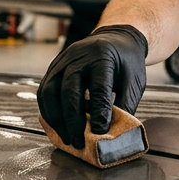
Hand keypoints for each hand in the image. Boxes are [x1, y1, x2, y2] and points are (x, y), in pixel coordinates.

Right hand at [37, 25, 148, 148]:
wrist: (115, 38)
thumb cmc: (126, 62)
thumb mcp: (134, 81)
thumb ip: (125, 105)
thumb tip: (114, 134)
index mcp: (103, 56)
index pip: (99, 87)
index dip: (99, 111)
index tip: (101, 132)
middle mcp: (78, 56)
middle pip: (69, 89)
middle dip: (72, 120)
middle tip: (78, 142)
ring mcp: (62, 60)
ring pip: (50, 91)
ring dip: (56, 118)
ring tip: (66, 139)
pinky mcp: (53, 67)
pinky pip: (44, 91)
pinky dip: (48, 112)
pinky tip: (57, 127)